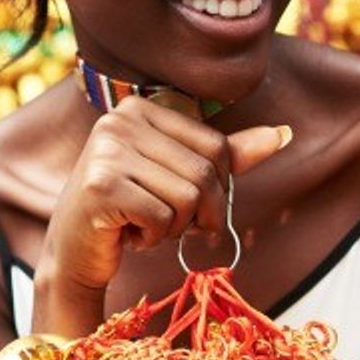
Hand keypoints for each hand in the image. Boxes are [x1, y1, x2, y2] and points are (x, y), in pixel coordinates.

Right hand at [33, 96, 289, 331]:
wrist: (75, 251)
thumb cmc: (130, 211)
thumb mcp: (179, 177)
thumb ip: (228, 156)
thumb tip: (284, 134)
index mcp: (142, 108)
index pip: (216, 147)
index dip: (217, 188)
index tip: (188, 204)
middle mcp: (120, 120)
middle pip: (205, 173)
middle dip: (199, 213)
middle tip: (170, 225)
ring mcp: (106, 151)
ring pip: (187, 197)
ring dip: (173, 227)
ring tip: (144, 225)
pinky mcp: (100, 186)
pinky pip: (161, 217)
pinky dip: (152, 237)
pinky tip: (128, 234)